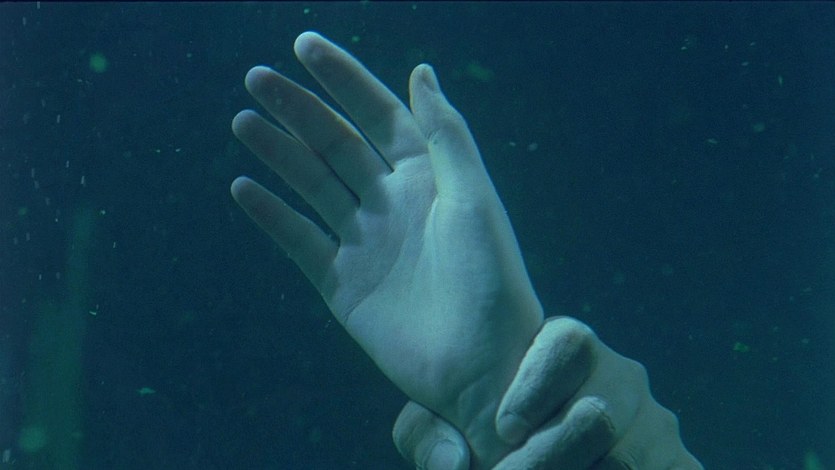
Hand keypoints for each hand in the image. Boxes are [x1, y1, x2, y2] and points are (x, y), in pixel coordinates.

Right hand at [230, 32, 542, 466]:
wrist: (482, 368)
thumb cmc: (490, 281)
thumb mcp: (472, 198)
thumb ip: (445, 135)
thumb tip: (420, 69)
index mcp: (427, 178)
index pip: (379, 115)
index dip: (344, 80)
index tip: (303, 45)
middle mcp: (392, 203)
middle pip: (338, 144)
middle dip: (300, 109)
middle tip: (258, 78)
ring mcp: (364, 243)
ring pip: (312, 186)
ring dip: (279, 153)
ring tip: (244, 121)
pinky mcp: (342, 284)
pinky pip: (300, 241)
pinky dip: (272, 216)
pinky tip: (245, 188)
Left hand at [393, 317, 703, 468]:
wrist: (529, 445)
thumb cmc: (480, 441)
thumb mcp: (440, 431)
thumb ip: (428, 436)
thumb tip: (453, 462)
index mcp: (564, 348)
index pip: (568, 344)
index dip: (537, 386)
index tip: (503, 430)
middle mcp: (620, 378)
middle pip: (599, 414)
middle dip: (547, 460)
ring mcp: (657, 424)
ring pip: (629, 458)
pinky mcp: (679, 463)